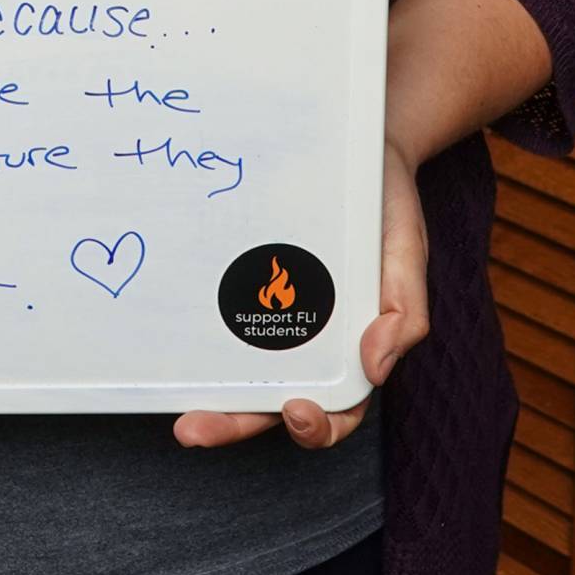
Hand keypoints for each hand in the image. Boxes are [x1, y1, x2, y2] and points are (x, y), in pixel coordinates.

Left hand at [172, 135, 429, 451]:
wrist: (357, 145)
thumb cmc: (386, 208)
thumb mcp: (405, 255)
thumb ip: (404, 312)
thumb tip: (375, 367)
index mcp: (349, 346)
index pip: (334, 409)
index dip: (314, 427)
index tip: (295, 410)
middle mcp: (303, 337)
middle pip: (268, 400)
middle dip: (232, 423)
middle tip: (194, 429)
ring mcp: (267, 308)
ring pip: (235, 366)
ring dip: (206, 392)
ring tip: (174, 405)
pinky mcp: (240, 275)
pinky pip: (218, 308)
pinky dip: (195, 332)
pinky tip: (169, 336)